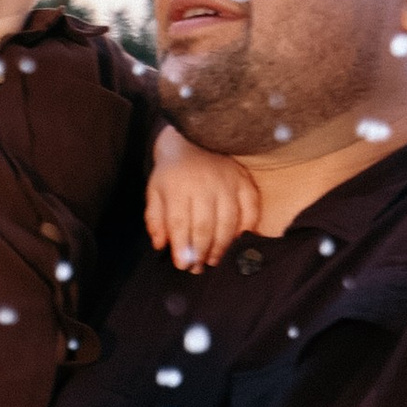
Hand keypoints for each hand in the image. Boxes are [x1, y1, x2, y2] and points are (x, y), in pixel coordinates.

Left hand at [144, 125, 263, 272]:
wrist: (192, 138)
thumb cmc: (172, 172)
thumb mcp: (155, 191)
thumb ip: (155, 219)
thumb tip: (161, 245)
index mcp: (178, 187)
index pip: (179, 223)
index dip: (181, 247)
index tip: (182, 265)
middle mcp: (204, 184)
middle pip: (205, 226)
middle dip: (201, 252)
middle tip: (198, 268)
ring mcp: (227, 182)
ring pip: (228, 221)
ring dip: (222, 245)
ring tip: (214, 259)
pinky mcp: (244, 180)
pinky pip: (252, 207)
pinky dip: (248, 226)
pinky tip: (239, 239)